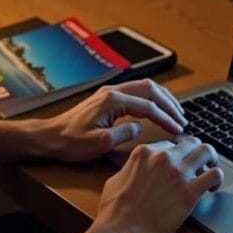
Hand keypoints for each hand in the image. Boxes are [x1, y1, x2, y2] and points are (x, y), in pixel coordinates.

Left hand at [33, 79, 187, 162]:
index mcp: (112, 100)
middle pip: (150, 89)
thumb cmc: (70, 142)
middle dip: (169, 103)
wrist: (50, 137)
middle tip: (182, 118)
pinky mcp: (108, 97)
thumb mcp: (99, 144)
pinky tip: (157, 109)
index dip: (165, 118)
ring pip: (144, 87)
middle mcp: (112, 91)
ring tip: (175, 112)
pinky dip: (151, 99)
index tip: (177, 129)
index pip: (147, 106)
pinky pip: (136, 92)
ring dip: (162, 99)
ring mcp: (110, 92)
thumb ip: (123, 134)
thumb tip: (139, 128)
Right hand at [94, 136, 222, 232]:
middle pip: (191, 142)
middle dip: (196, 152)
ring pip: (207, 151)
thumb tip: (136, 168)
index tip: (180, 163)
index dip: (177, 154)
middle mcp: (163, 158)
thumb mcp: (116, 179)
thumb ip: (131, 168)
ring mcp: (178, 173)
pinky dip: (217, 179)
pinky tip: (212, 188)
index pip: (170, 144)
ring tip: (209, 171)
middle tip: (199, 164)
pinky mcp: (190, 192)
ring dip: (211, 159)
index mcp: (145, 152)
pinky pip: (215, 175)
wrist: (122, 231)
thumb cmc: (115, 210)